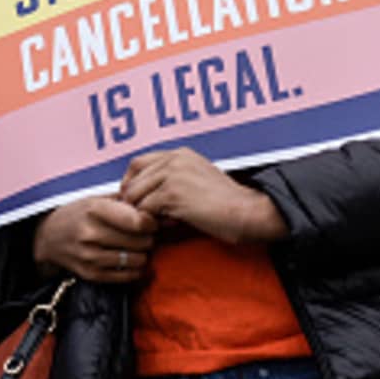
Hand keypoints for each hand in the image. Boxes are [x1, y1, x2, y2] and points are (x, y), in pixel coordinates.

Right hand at [32, 197, 157, 283]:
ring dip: (143, 254)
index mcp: (95, 209)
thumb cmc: (79, 214)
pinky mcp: (91, 274)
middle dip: (149, 238)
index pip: (138, 221)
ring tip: (138, 247)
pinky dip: (135, 269)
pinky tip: (131, 260)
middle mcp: (91, 233)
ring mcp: (90, 256)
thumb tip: (158, 208)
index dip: (151, 222)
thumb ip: (126, 201)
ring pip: (136, 260)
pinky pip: (127, 276)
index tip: (151, 221)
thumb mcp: (97, 198)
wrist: (49, 237)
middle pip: (140, 241)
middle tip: (147, 235)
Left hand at [120, 148, 287, 244]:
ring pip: (135, 196)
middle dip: (134, 201)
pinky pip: (144, 209)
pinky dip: (153, 222)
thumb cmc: (227, 204)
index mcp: (180, 154)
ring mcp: (173, 174)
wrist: (247, 211)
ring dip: (144, 213)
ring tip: (165, 220)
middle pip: (132, 179)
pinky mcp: (172, 193)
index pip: (138, 163)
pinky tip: (173, 224)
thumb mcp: (198, 180)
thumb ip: (173, 180)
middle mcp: (174, 159)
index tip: (137, 201)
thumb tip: (143, 195)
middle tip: (149, 216)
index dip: (132, 184)